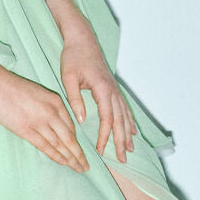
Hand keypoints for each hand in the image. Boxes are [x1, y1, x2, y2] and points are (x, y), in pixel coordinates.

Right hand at [0, 61, 88, 171]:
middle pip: (70, 138)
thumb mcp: (36, 94)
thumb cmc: (10, 86)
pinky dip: (56, 156)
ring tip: (79, 169)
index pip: (71, 126)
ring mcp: (40, 121)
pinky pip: (46, 146)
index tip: (80, 151)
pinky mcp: (26, 129)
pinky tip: (64, 163)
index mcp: (55, 101)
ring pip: (60, 144)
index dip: (77, 141)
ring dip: (71, 159)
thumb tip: (47, 125)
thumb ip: (45, 108)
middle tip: (86, 166)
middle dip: (79, 154)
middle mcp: (51, 112)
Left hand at [59, 31, 136, 163]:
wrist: (82, 39)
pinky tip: (131, 130)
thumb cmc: (73, 57)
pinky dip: (129, 121)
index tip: (100, 150)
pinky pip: (124, 108)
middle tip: (122, 159)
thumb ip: (75, 99)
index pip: (107, 118)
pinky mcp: (113, 88)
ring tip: (130, 149)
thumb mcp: (68, 78)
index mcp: (102, 89)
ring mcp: (115, 89)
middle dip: (121, 141)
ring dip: (128, 134)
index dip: (105, 136)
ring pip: (125, 115)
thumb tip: (82, 119)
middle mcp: (112, 91)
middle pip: (120, 121)